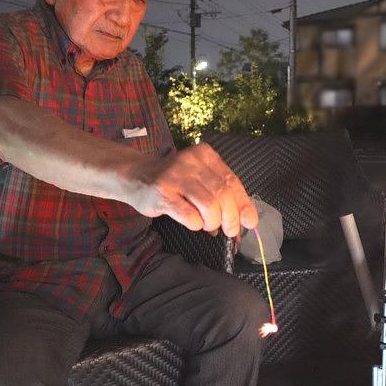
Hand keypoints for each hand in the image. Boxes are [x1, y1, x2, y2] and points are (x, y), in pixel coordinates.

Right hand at [128, 143, 257, 237]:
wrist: (136, 176)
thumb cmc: (174, 181)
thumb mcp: (200, 178)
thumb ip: (221, 194)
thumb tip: (243, 219)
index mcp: (205, 154)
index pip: (232, 181)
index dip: (244, 204)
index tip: (250, 221)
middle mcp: (191, 161)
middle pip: (223, 194)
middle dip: (230, 218)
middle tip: (230, 231)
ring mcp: (175, 176)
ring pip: (209, 205)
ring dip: (212, 222)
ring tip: (208, 226)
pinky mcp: (162, 193)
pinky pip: (189, 215)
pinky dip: (196, 224)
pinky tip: (192, 222)